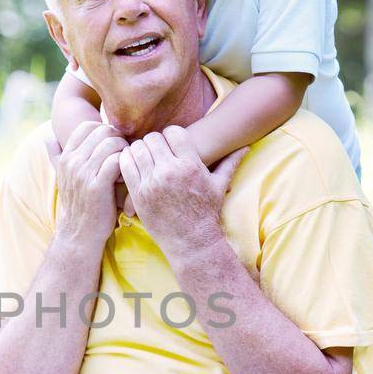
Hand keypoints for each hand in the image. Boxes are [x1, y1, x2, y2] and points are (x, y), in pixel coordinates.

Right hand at [47, 120, 127, 248]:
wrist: (79, 233)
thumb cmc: (77, 203)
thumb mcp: (62, 177)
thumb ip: (56, 155)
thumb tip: (47, 136)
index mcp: (66, 157)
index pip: (87, 126)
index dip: (105, 129)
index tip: (113, 142)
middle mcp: (72, 162)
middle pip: (102, 132)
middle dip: (118, 137)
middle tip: (125, 150)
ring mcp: (83, 174)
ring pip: (111, 144)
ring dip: (125, 150)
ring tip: (128, 161)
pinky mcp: (97, 186)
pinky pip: (116, 161)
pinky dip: (126, 163)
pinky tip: (127, 173)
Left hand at [118, 126, 245, 254]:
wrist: (192, 241)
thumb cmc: (206, 212)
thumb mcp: (219, 186)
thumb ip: (230, 162)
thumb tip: (247, 146)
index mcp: (191, 165)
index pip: (173, 132)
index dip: (171, 135)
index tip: (171, 143)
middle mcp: (170, 171)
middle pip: (153, 138)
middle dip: (154, 142)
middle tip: (156, 149)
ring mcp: (152, 183)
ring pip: (137, 149)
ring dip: (139, 149)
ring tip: (144, 155)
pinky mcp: (138, 194)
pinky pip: (125, 166)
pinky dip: (127, 160)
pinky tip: (134, 164)